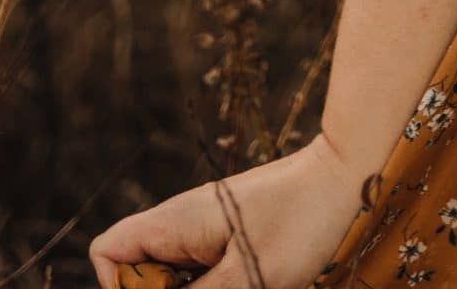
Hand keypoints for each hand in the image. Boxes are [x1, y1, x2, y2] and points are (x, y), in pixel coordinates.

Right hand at [90, 134, 373, 288]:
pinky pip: (202, 273)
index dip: (118, 287)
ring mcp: (206, 230)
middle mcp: (182, 223)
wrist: (347, 178)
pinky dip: (216, 286)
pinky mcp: (230, 238)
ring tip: (242, 285)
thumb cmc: (300, 222)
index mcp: (174, 221)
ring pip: (174, 278)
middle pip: (139, 272)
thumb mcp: (244, 279)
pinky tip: (250, 284)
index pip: (108, 252)